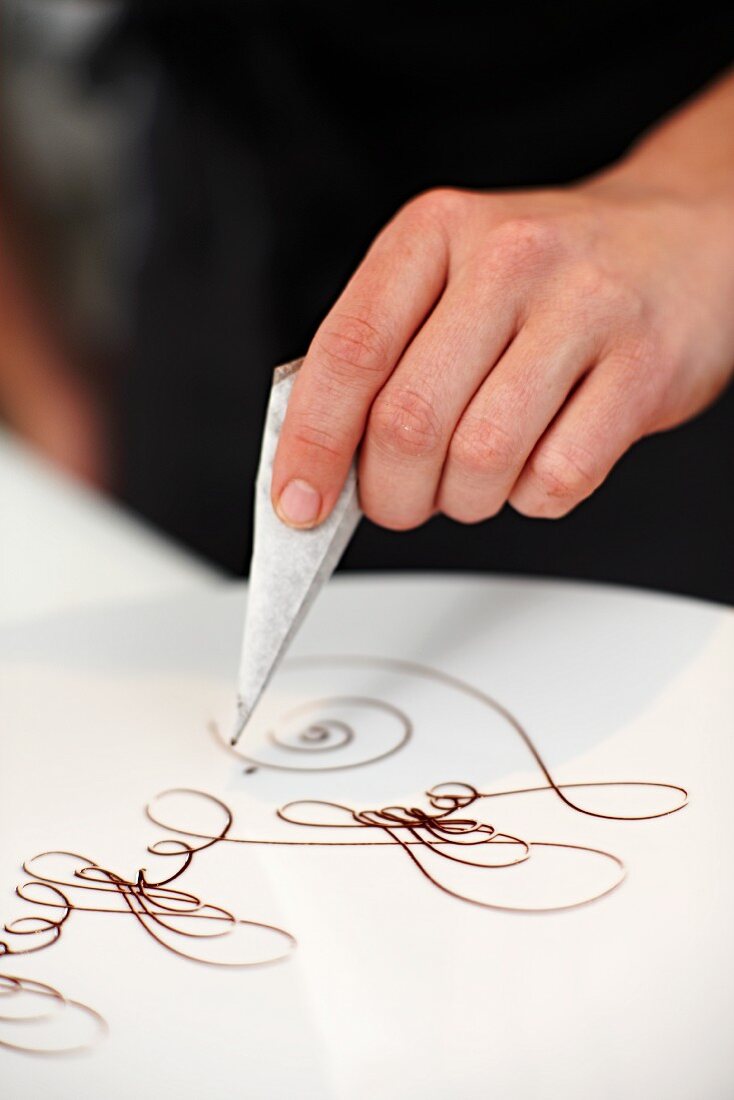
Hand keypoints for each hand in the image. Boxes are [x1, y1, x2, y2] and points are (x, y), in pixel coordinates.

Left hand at [272, 171, 733, 529]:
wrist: (684, 241)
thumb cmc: (550, 275)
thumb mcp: (451, 275)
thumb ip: (384, 350)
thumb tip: (318, 453)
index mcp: (436, 232)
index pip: (350, 350)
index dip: (311, 442)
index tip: (298, 503)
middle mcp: (508, 258)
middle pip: (409, 418)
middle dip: (389, 492)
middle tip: (397, 501)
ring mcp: (583, 309)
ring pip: (480, 458)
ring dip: (462, 500)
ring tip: (472, 480)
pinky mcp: (642, 369)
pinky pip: (556, 479)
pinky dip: (531, 498)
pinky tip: (537, 464)